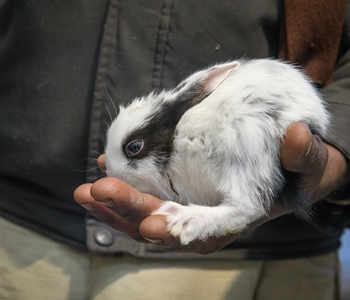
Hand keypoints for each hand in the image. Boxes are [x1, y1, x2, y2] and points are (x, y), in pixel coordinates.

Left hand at [74, 122, 347, 253]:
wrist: (281, 168)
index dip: (182, 231)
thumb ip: (304, 154)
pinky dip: (123, 186)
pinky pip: (146, 195)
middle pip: (165, 223)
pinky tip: (103, 168)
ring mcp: (189, 209)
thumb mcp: (308, 163)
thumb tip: (296, 133)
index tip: (151, 225)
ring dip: (113, 206)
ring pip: (146, 216)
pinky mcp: (178, 194)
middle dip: (129, 208)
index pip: (209, 232)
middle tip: (96, 190)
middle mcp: (207, 220)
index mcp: (238, 218)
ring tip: (84, 191)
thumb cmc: (297, 169)